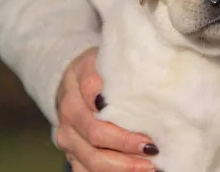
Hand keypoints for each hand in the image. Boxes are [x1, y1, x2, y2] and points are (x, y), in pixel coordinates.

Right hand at [56, 47, 158, 171]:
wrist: (74, 84)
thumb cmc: (100, 72)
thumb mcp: (109, 59)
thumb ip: (121, 68)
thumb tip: (145, 83)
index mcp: (77, 81)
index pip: (92, 90)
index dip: (116, 104)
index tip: (143, 114)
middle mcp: (68, 110)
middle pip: (94, 132)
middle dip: (125, 142)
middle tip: (152, 147)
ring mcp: (67, 135)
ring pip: (91, 158)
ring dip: (122, 166)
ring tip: (149, 166)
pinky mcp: (71, 153)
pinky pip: (86, 171)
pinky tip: (133, 170)